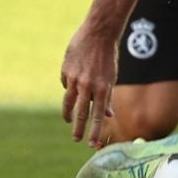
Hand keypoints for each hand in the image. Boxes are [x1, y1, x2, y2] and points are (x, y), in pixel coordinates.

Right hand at [61, 20, 117, 146]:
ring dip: (68, 114)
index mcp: (102, 88)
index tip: (91, 144)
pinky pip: (66, 85)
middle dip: (78, 129)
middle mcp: (87, 85)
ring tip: (69, 122)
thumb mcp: (112, 77)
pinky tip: (74, 85)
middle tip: (76, 140)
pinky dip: (70, 88)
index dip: (94, 131)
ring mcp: (74, 78)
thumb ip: (107, 96)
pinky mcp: (65, 71)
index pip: (97, 115)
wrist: (98, 33)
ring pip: (69, 102)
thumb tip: (107, 115)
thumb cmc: (108, 56)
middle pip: (81, 112)